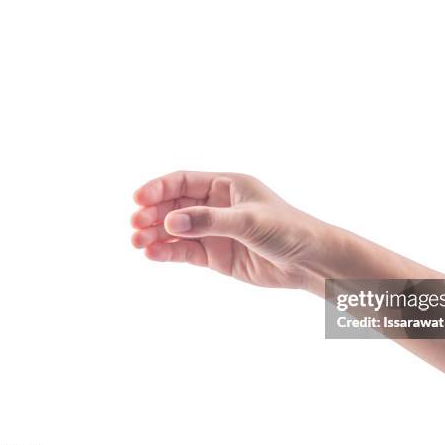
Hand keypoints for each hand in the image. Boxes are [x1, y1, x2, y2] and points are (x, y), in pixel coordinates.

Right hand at [131, 171, 324, 289]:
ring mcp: (215, 231)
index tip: (137, 200)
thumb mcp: (248, 221)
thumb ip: (208, 221)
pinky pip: (186, 252)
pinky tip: (153, 255)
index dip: (157, 188)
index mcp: (226, 185)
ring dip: (155, 235)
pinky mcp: (216, 256)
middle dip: (152, 214)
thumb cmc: (287, 230)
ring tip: (137, 243)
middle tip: (135, 225)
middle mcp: (217, 206)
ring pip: (176, 230)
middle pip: (174, 206)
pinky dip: (168, 253)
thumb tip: (168, 224)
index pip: (183, 182)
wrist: (309, 262)